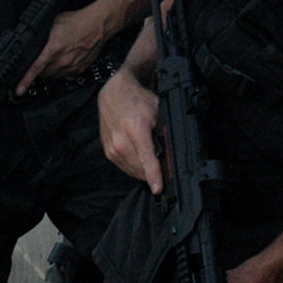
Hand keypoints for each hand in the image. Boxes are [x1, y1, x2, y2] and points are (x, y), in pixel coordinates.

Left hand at [15, 8, 108, 93]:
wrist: (98, 24)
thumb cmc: (79, 21)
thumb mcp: (54, 23)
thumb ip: (43, 34)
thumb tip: (34, 37)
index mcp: (53, 50)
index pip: (35, 69)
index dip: (25, 81)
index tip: (19, 90)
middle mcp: (63, 61)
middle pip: (44, 75)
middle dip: (38, 72)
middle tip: (38, 64)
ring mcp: (73, 66)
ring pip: (55, 77)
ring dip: (50, 73)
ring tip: (51, 62)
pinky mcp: (81, 68)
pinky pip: (67, 76)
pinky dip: (62, 72)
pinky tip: (63, 63)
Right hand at [98, 69, 162, 191]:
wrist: (114, 94)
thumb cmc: (137, 101)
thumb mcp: (159, 111)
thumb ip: (166, 132)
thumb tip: (174, 153)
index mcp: (135, 128)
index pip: (147, 157)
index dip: (154, 175)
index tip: (159, 188)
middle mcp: (120, 140)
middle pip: (141, 169)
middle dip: (154, 174)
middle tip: (166, 170)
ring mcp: (112, 148)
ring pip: (133, 171)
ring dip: (145, 172)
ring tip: (153, 162)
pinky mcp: (108, 152)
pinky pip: (125, 168)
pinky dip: (135, 167)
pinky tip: (141, 159)